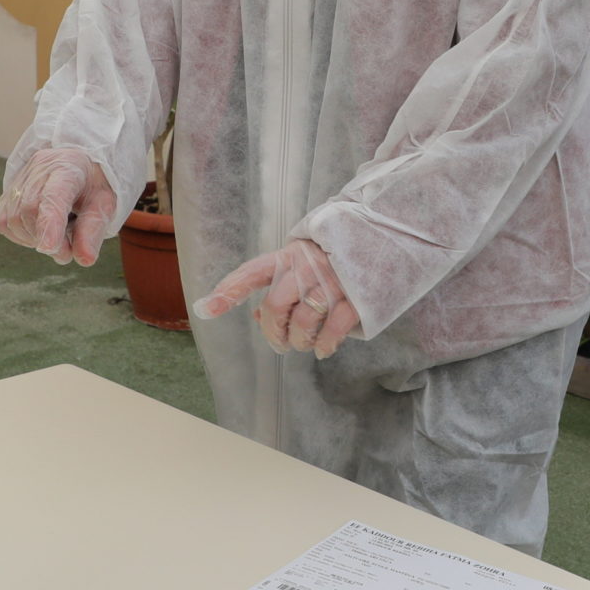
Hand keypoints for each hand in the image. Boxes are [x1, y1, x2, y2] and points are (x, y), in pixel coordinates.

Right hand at [0, 148, 119, 265]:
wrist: (77, 167)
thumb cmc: (91, 187)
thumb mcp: (104, 205)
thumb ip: (93, 230)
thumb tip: (85, 260)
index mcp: (68, 168)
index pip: (54, 194)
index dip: (49, 222)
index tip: (49, 248)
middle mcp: (39, 168)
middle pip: (31, 209)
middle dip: (47, 239)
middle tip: (66, 253)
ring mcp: (19, 179)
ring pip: (14, 219)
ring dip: (34, 240)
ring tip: (56, 241)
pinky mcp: (7, 193)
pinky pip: (5, 223)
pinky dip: (22, 236)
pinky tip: (39, 234)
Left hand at [193, 238, 360, 357]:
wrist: (385, 240)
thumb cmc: (337, 257)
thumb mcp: (305, 262)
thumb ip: (280, 284)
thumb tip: (255, 316)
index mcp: (291, 255)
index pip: (254, 272)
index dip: (229, 289)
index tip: (205, 308)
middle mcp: (308, 267)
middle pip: (275, 305)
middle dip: (273, 331)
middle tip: (280, 342)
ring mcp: (333, 282)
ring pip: (302, 323)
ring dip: (298, 341)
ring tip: (304, 343)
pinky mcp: (355, 299)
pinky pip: (331, 331)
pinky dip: (323, 346)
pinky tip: (322, 349)